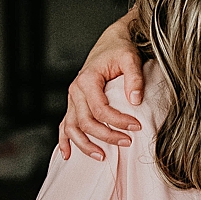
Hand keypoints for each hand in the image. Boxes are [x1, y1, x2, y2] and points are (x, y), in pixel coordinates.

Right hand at [59, 15, 144, 160]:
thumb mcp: (130, 59)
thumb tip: (135, 100)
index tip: (136, 127)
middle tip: (127, 142)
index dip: (118, 121)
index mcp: (87, 80)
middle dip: (107, 136)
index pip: (100, 109)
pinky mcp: (74, 104)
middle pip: (86, 122)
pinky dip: (64, 141)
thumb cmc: (120, 50)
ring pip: (72, 128)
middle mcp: (76, 90)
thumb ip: (134, 78)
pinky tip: (67, 154)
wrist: (111, 42)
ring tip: (102, 156)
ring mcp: (73, 99)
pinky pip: (64, 125)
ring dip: (85, 145)